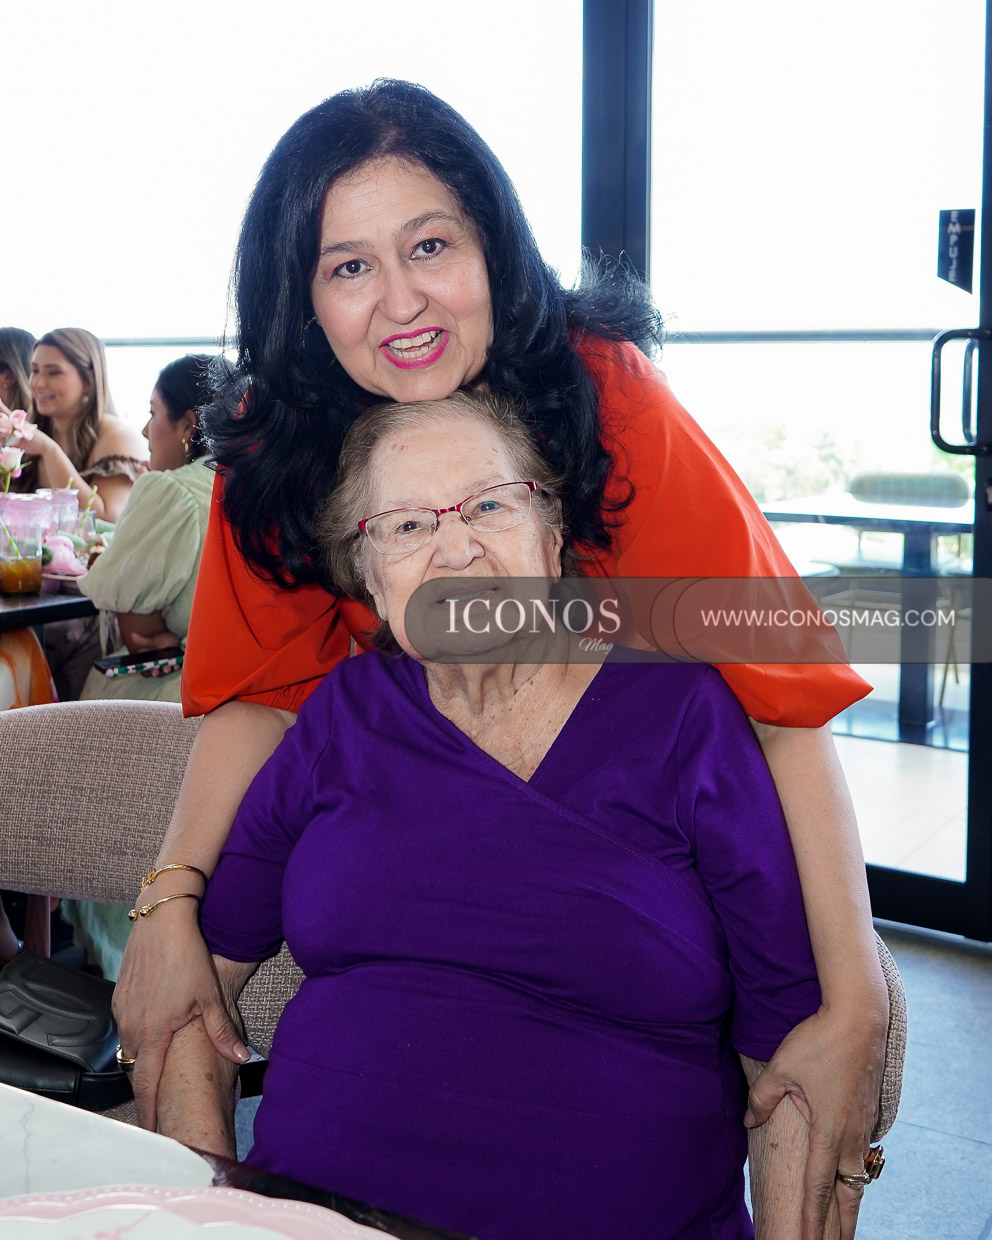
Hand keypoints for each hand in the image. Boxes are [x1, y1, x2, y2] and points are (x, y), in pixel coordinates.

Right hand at [113, 908, 249, 1129]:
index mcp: (153, 1032)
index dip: (148, 1111)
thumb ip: (222, 1032)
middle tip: (161, 1106)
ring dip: (143, 1060)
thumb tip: (242, 1058)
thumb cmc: (188, 955)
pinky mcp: (119, 996)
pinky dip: (138, 1037)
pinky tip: (154, 1034)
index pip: (147, 1084)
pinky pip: (126, 1027)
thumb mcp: (210, 995)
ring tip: (159, 1073)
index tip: (152, 1132)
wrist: (163, 919)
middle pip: (136, 1068)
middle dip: (147, 1088)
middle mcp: (131, 1025)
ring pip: (130, 1047)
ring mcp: (122, 1010)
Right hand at [126, 628, 183, 676]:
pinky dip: (176, 667)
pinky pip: (174, 669)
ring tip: (169, 666)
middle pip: (154, 673)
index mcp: (147, 661)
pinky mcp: (174, 665)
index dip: (147, 671)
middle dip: (157, 672)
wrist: (173, 639)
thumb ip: (144, 641)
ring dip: (167, 670)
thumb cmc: (161, 640)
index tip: (152, 670)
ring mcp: (165, 666)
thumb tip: (133, 635)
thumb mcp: (153, 640)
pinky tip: (177, 665)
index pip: (145, 670)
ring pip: (164, 672)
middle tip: (158, 670)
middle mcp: (155, 666)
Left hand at [745, 1001, 886, 1239]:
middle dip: (842, 1225)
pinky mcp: (869, 1111)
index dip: (813, 1222)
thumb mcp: (781, 1068)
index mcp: (829, 1134)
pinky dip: (858, 1172)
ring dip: (851, 1199)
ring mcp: (864, 1125)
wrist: (861, 1017)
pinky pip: (864, 1152)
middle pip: (849, 1195)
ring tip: (843, 1220)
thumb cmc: (819, 1041)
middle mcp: (851, 1137)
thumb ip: (762, 1098)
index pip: (818, 1190)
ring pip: (859, 1174)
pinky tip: (849, 1173)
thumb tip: (748, 1120)